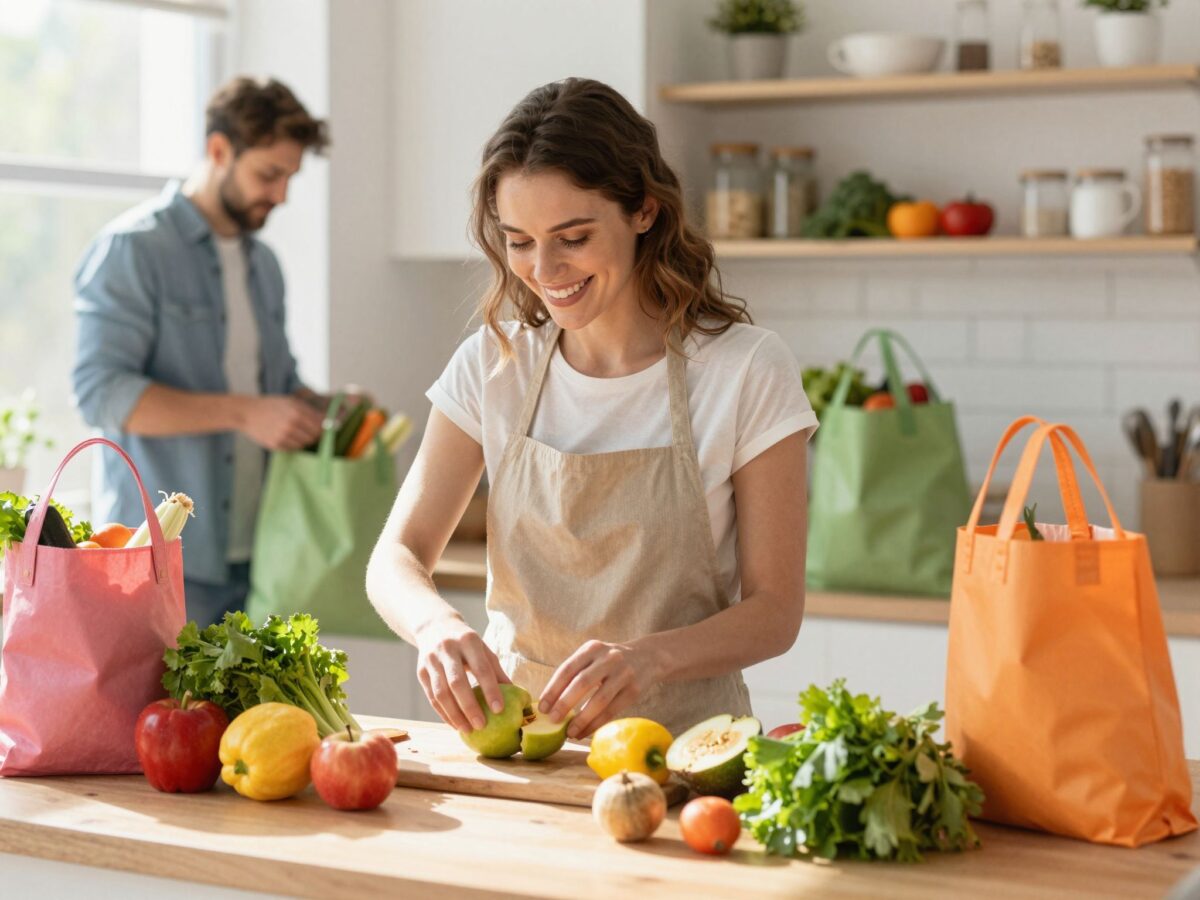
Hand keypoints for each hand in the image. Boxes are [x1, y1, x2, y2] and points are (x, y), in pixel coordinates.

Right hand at [240, 395, 324, 450]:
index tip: (326, 427)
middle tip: (309, 429)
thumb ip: (309, 411)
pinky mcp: (276, 445)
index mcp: (298, 411)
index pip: (321, 424)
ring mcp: (283, 436)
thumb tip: (328, 421)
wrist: (248, 413)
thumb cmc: (272, 405)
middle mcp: (292, 424)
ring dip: (304, 439)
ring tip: (296, 432)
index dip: (326, 426)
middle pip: (314, 436)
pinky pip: (293, 448)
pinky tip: (287, 436)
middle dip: (315, 434)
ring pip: (305, 443)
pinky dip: (294, 444)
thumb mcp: (291, 402)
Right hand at [415, 616, 509, 732]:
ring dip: (454, 714)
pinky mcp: (421, 672)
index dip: (490, 690)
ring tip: (467, 730)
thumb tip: (515, 694)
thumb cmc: (466, 643)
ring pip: (441, 692)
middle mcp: (448, 649)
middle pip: (457, 682)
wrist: (434, 626)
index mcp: (468, 641)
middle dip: (469, 706)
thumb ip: (496, 670)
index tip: (499, 710)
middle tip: (481, 725)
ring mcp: (431, 660)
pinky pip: (432, 697)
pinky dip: (443, 713)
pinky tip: (455, 724)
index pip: (481, 668)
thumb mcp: (482, 649)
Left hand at [539, 640, 661, 739]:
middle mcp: (608, 658)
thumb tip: (549, 704)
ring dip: (582, 718)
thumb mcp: (594, 656)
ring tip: (569, 732)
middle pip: (582, 682)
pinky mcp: (635, 690)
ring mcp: (623, 673)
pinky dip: (596, 724)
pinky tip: (585, 732)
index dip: (553, 689)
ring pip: (599, 699)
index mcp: (592, 648)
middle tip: (552, 720)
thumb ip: (575, 673)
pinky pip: (612, 710)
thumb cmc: (610, 662)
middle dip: (565, 703)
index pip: (567, 669)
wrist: (649, 656)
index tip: (542, 708)